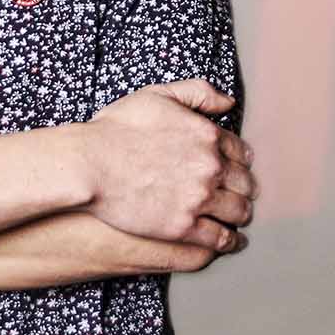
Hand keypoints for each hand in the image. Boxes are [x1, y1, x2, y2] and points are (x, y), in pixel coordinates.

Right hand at [81, 80, 252, 247]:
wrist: (89, 164)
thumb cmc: (116, 129)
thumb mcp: (158, 95)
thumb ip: (198, 93)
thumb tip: (228, 102)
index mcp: (207, 135)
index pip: (240, 152)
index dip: (241, 161)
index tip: (239, 169)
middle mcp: (210, 167)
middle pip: (244, 183)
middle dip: (245, 189)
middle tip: (243, 195)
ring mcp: (198, 198)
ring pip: (237, 211)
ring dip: (241, 214)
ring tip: (239, 219)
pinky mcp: (183, 226)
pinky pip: (219, 238)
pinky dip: (230, 241)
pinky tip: (232, 242)